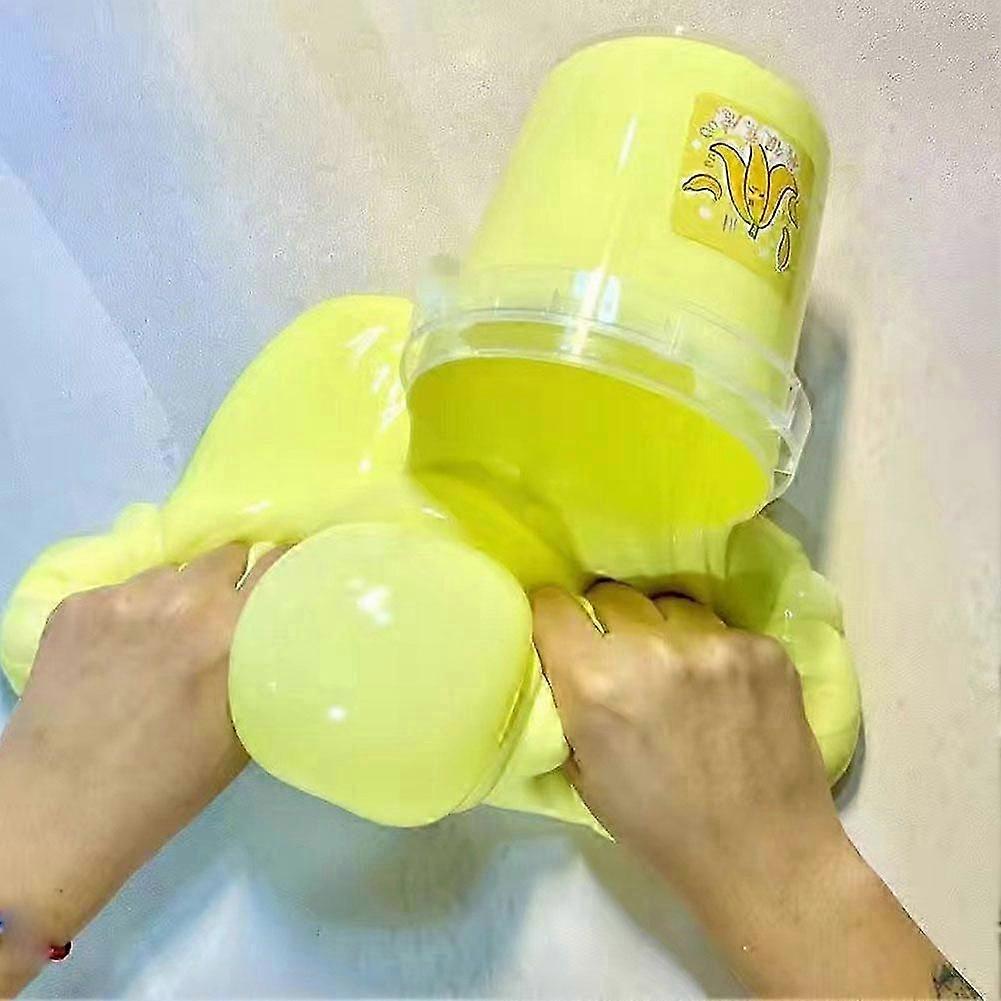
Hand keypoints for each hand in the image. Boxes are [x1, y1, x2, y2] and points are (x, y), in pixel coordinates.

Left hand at [0, 544, 282, 993]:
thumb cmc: (172, 782)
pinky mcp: (77, 604)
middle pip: (224, 556)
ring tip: (159, 646)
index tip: (277, 592)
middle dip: (226, 586)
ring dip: (175, 599)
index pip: (276, 560)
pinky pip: (121, 593)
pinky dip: (126, 617)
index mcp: (232, 628)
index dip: (279, 574)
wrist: (64, 807)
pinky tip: (115, 659)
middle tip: (216, 626)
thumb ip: (266, 664)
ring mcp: (123, 596)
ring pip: (169, 574)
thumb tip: (278, 630)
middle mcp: (182, 597)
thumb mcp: (248, 725)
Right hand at [532, 582, 969, 998]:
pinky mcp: (764, 649)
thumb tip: (563, 659)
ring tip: (682, 680)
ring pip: (671, 610)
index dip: (555, 616)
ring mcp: (714, 645)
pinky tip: (727, 696)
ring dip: (667, 635)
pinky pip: (722, 631)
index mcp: (596, 684)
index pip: (553, 605)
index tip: (564, 628)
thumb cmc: (661, 828)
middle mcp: (651, 650)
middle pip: (614, 597)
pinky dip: (717, 656)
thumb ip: (568, 704)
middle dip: (611, 625)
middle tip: (626, 665)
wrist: (764, 856)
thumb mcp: (584, 774)